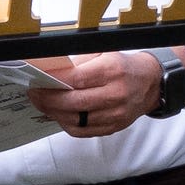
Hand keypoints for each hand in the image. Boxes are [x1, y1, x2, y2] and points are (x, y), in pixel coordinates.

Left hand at [28, 51, 163, 137]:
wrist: (150, 84)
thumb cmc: (123, 66)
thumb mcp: (104, 53)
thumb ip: (79, 61)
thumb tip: (50, 69)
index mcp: (112, 71)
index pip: (76, 79)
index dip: (53, 82)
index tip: (37, 80)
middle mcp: (115, 94)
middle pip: (74, 103)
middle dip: (48, 100)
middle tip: (34, 94)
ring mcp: (115, 114)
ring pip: (76, 120)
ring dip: (54, 113)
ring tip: (43, 104)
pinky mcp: (113, 127)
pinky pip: (83, 131)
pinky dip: (66, 123)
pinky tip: (58, 114)